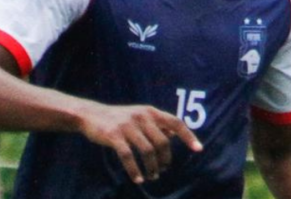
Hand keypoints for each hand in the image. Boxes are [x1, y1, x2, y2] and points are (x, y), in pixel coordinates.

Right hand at [77, 102, 202, 183]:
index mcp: (150, 112)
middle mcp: (141, 116)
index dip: (188, 136)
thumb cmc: (119, 119)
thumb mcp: (139, 116)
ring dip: (152, 168)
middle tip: (162, 171)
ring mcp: (127, 126)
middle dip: (165, 160)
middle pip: (162, 142)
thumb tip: (173, 135)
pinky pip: (128, 156)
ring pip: (147, 151)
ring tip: (152, 177)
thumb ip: (156, 125)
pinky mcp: (114, 136)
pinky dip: (135, 170)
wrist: (91, 115)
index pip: (175, 122)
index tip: (198, 149)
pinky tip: (138, 179)